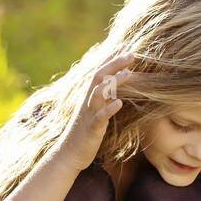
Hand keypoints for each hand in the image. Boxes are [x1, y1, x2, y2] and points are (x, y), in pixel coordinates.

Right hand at [55, 45, 135, 172]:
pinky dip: (109, 109)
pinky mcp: (91, 128)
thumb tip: (115, 86)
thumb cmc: (85, 132)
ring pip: (98, 93)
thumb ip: (103, 97)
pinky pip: (99, 117)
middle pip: (99, 76)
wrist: (69, 154)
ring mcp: (88, 113)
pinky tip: (119, 103)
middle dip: (115, 64)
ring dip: (114, 82)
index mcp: (89, 95)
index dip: (112, 58)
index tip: (126, 46)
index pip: (100, 71)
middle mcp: (87, 101)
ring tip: (129, 74)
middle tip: (132, 54)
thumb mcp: (95, 111)